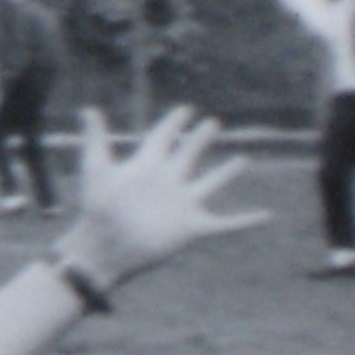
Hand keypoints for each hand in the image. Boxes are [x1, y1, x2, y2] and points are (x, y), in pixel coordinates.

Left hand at [56, 106, 266, 286]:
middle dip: (201, 139)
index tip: (185, 110)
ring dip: (226, 173)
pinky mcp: (193, 227)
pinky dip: (247, 221)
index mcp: (147, 166)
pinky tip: (267, 215)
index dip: (173, 123)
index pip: (163, 138)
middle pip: (189, 155)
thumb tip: (87, 108)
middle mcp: (168, 182)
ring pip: (211, 184)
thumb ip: (95, 139)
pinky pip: (226, 223)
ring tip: (243, 160)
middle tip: (213, 123)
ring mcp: (183, 204)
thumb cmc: (97, 209)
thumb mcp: (96, 169)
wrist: (105, 246)